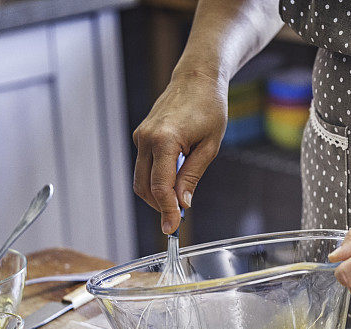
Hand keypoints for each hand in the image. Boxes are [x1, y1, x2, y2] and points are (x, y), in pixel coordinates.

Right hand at [133, 70, 227, 233]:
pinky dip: (156, 180)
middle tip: (178, 219)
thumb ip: (192, 176)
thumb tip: (182, 204)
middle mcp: (146, 138)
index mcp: (164, 140)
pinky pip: (144, 167)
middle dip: (160, 206)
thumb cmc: (209, 108)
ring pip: (141, 179)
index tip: (172, 229)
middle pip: (144, 187)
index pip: (160, 187)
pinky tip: (174, 183)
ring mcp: (141, 137)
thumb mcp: (209, 146)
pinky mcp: (142, 136)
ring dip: (157, 195)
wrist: (198, 78)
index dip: (166, 211)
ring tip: (178, 201)